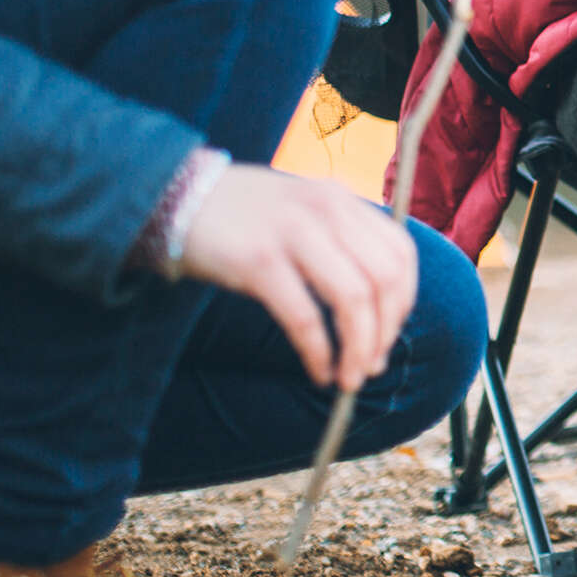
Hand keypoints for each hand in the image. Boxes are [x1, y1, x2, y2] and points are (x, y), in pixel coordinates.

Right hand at [176, 165, 417, 390]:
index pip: (401, 253)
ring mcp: (293, 233)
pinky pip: (305, 317)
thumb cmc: (240, 216)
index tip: (389, 333)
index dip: (404, 301)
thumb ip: (338, 241)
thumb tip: (374, 306)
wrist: (173, 197)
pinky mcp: (258, 260)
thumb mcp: (301, 211)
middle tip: (371, 366)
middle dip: (384, 332)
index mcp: (341, 199)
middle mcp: (325, 210)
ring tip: (349, 379)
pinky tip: (318, 371)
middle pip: (384, 280)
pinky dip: (319, 352)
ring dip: (359, 348)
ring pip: (353, 299)